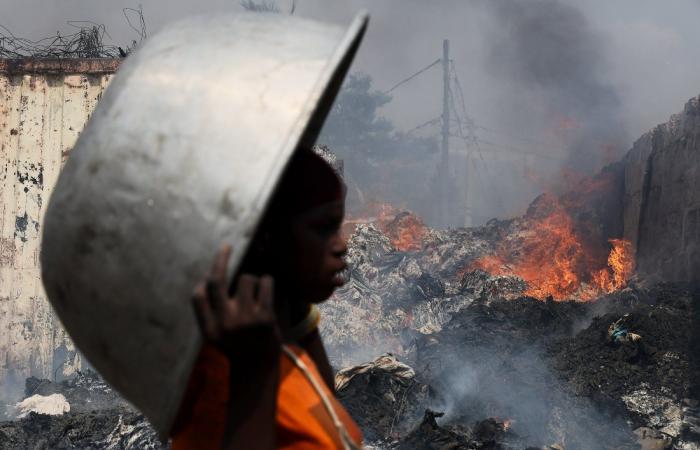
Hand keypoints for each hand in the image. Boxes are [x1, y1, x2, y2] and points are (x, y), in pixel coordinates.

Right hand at [192, 245, 280, 363]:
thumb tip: (205, 280)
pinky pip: (265, 283)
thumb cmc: (236, 347)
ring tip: (254, 289)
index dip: (203, 280)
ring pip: (246, 278)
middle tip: (226, 247)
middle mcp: (225, 322)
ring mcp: (246, 319)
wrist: (258, 368)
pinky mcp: (266, 316)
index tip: (209, 272)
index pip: (198, 296)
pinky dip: (266, 281)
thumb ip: (208, 313)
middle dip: (221, 259)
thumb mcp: (214, 336)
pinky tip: (266, 288)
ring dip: (251, 278)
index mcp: (209, 328)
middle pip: (218, 281)